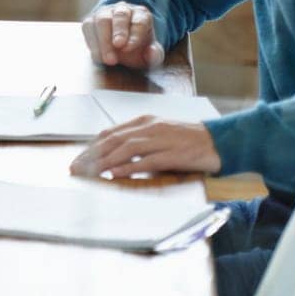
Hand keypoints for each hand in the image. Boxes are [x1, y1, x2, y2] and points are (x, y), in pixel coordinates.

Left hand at [69, 117, 220, 178]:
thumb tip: (114, 157)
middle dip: (92, 155)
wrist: (218, 141)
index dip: (92, 146)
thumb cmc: (186, 140)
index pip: (110, 133)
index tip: (78, 159)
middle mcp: (150, 128)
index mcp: (144, 121)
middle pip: (114, 140)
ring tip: (90, 172)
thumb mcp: (158, 135)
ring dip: (105, 161)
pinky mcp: (173, 154)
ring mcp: (161, 139)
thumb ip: (138, 143)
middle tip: (76, 168)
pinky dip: (130, 167)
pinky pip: (147, 161)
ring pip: (127, 149)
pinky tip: (116, 174)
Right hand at [81, 1, 164, 69]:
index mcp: (141, 14)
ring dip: (104, 40)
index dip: (135, 34)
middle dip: (119, 31)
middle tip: (118, 45)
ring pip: (102, 19)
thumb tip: (152, 54)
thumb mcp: (150, 54)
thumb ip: (155, 55)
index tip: (129, 48)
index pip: (140, 21)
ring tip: (107, 59)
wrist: (120, 44)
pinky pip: (88, 27)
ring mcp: (105, 13)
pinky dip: (92, 42)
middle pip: (121, 15)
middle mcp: (123, 9)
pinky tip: (98, 56)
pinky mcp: (90, 20)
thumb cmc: (137, 48)